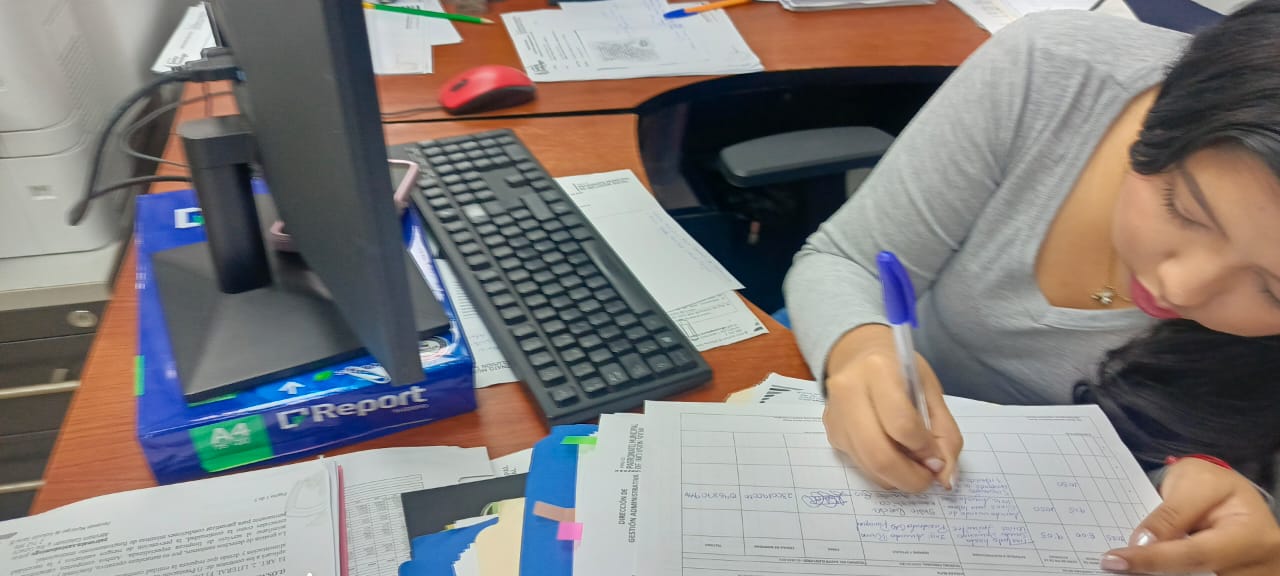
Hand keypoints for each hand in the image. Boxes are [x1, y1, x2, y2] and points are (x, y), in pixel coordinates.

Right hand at [822, 325, 962, 492]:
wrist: (858, 355)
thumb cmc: (900, 370)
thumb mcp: (931, 391)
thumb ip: (945, 434)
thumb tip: (944, 477)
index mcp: (878, 371)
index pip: (902, 424)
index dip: (925, 450)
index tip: (938, 459)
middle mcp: (848, 392)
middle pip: (878, 454)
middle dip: (910, 477)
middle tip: (928, 478)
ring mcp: (835, 415)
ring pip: (868, 466)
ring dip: (897, 479)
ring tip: (914, 468)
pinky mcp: (831, 433)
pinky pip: (860, 464)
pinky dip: (883, 472)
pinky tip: (894, 456)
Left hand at [1102, 458, 1279, 574]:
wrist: (1230, 496)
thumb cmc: (1213, 485)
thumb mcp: (1193, 483)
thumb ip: (1170, 514)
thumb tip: (1142, 544)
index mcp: (1253, 534)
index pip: (1195, 554)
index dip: (1152, 559)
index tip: (1114, 560)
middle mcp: (1258, 563)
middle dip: (1155, 572)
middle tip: (1118, 566)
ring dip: (1162, 575)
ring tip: (1132, 565)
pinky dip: (1172, 574)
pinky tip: (1152, 568)